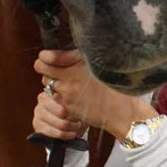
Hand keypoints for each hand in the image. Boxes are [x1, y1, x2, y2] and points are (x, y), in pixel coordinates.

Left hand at [34, 49, 156, 140]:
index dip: (45, 57)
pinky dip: (63, 96)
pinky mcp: (67, 108)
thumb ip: (78, 57)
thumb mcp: (101, 64)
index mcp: (77, 64)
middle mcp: (69, 79)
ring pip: (49, 85)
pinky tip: (77, 96)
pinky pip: (57, 98)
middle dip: (48, 69)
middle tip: (57, 69)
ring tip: (69, 83)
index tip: (47, 57)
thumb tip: (59, 54)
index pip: (46, 58)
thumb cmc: (116, 86)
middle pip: (43, 71)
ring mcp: (66, 95)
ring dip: (55, 83)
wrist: (123, 112)